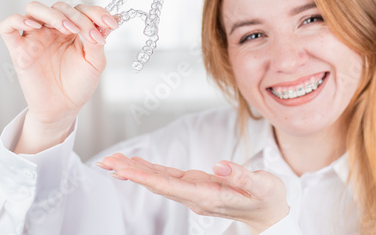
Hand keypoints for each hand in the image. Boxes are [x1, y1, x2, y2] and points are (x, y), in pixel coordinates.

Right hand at [0, 2, 118, 151]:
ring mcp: (35, 38)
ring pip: (34, 9)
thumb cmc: (79, 84)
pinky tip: (34, 26)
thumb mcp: (95, 62)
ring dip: (53, 14)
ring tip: (69, 29)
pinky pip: (7, 27)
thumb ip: (98, 40)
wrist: (64, 108)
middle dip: (78, 16)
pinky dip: (17, 20)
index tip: (112, 24)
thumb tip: (110, 19)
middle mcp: (52, 30)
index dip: (97, 12)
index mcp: (72, 30)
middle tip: (90, 34)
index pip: (81, 9)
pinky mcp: (18, 50)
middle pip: (60, 7)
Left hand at [97, 154, 289, 233]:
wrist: (269, 213)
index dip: (146, 178)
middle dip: (131, 173)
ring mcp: (193, 192)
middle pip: (157, 184)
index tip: (123, 172)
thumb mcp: (262, 186)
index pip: (171, 186)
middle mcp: (195, 196)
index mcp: (208, 196)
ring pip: (158, 180)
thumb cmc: (267, 198)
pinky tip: (137, 164)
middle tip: (106, 163)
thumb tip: (219, 165)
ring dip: (135, 171)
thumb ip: (241, 176)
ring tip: (112, 162)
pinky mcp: (195, 185)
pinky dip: (149, 170)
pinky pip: (167, 177)